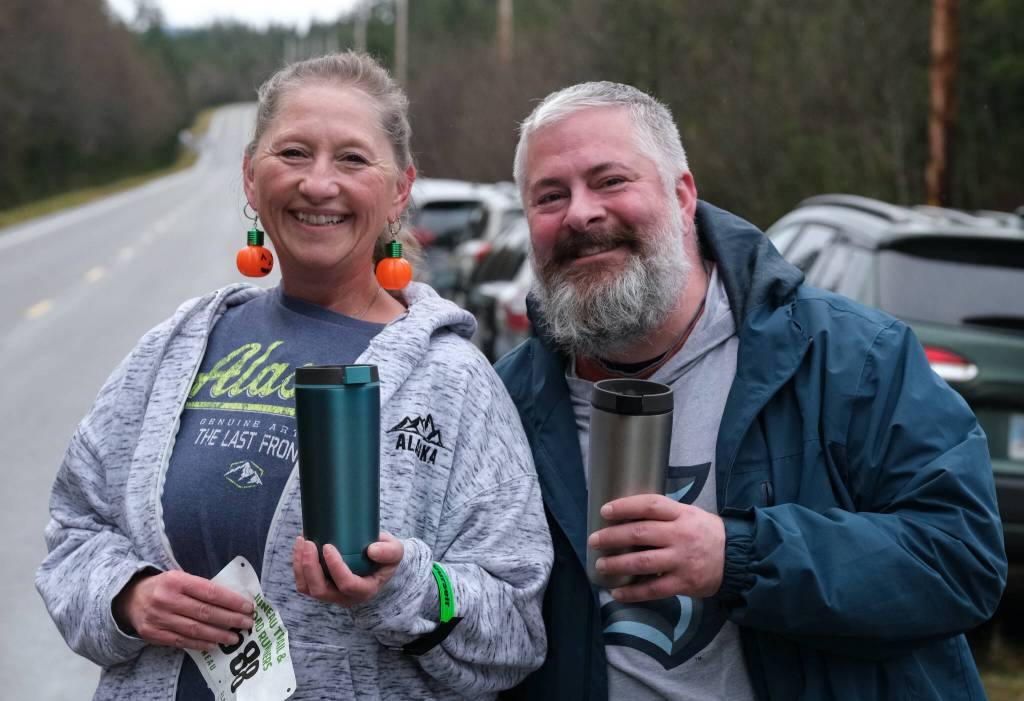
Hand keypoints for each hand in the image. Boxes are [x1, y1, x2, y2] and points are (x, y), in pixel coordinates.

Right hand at [112, 570, 253, 650]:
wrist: (130, 598)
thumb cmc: (165, 587)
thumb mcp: (180, 578)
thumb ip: (201, 587)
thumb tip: (232, 601)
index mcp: (177, 580)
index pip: (210, 592)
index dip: (231, 601)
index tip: (248, 607)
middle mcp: (166, 599)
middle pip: (204, 612)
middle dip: (230, 619)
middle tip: (247, 624)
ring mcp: (159, 618)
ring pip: (195, 629)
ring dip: (218, 635)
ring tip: (235, 638)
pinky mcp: (153, 634)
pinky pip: (181, 641)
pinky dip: (200, 644)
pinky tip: (214, 644)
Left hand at [293, 533, 403, 606]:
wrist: (378, 564)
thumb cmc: (386, 558)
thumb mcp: (396, 551)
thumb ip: (389, 551)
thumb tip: (372, 550)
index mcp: (364, 590)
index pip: (347, 584)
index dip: (335, 566)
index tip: (328, 546)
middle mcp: (345, 597)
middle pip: (320, 590)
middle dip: (309, 567)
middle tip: (308, 542)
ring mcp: (331, 594)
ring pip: (308, 588)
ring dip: (300, 565)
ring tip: (301, 540)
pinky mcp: (321, 587)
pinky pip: (303, 582)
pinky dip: (298, 565)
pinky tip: (300, 546)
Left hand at [588, 494, 724, 601]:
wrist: (736, 558)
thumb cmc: (706, 533)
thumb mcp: (689, 514)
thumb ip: (664, 514)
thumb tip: (627, 514)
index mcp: (681, 514)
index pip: (650, 505)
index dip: (625, 506)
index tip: (605, 511)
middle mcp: (680, 535)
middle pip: (640, 533)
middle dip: (612, 537)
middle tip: (594, 540)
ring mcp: (682, 560)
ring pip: (643, 562)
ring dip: (617, 564)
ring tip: (601, 565)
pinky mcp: (684, 583)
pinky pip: (653, 590)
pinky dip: (633, 593)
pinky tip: (617, 593)